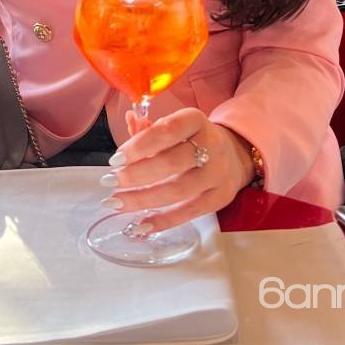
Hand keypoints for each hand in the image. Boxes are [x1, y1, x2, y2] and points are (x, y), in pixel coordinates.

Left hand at [102, 107, 255, 233]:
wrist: (233, 154)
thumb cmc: (193, 139)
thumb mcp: (175, 126)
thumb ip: (148, 128)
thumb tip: (130, 120)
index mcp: (195, 121)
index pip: (166, 131)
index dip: (139, 146)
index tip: (115, 160)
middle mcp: (211, 146)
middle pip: (171, 163)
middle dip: (136, 175)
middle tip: (111, 181)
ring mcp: (218, 174)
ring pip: (178, 190)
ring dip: (143, 199)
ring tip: (117, 203)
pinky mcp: (220, 197)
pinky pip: (189, 212)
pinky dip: (163, 221)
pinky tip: (140, 224)